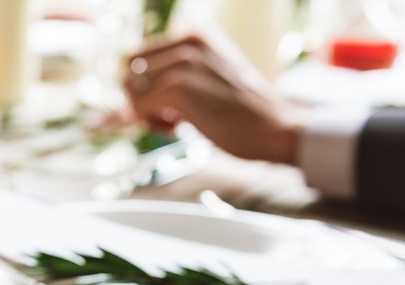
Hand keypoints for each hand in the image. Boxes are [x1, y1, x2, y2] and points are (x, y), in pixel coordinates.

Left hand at [124, 34, 306, 164]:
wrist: (275, 128)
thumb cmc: (243, 112)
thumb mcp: (211, 77)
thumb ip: (178, 74)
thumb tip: (130, 93)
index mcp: (196, 35)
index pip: (140, 56)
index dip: (146, 85)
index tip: (168, 104)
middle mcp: (188, 41)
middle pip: (130, 70)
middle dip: (140, 96)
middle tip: (166, 116)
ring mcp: (183, 62)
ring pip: (132, 90)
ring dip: (147, 112)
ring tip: (175, 124)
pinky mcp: (178, 87)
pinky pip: (139, 107)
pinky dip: (152, 124)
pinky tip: (177, 129)